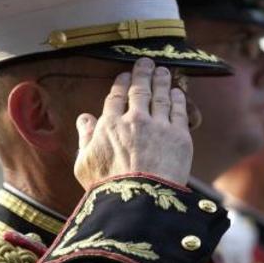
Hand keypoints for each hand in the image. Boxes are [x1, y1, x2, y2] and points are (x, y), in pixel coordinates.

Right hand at [74, 58, 192, 188]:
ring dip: (162, 81)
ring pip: (161, 96)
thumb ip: (84, 138)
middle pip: (139, 90)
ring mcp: (159, 126)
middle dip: (143, 73)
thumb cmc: (108, 187)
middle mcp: (134, 120)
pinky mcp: (179, 136)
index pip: (115, 97)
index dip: (121, 84)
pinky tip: (177, 92)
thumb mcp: (84, 164)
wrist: (140, 200)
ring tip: (164, 71)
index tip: (124, 75)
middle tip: (147, 62)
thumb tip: (84, 118)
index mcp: (109, 125)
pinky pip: (178, 111)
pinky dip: (177, 98)